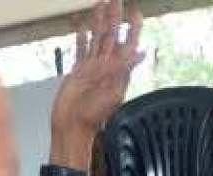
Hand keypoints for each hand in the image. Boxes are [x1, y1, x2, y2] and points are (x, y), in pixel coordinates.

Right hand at [52, 1, 144, 138]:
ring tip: (100, 5)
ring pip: (96, 38)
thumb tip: (140, 53)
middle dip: (114, 17)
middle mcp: (106, 66)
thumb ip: (124, 70)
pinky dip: (81, 37)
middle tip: (116, 0)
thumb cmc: (93, 116)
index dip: (133, 27)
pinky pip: (80, 49)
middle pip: (112, 35)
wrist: (72, 126)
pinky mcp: (77, 71)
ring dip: (98, 22)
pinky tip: (81, 27)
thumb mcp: (113, 93)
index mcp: (118, 70)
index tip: (135, 11)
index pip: (128, 42)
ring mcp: (91, 67)